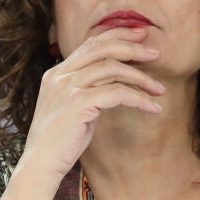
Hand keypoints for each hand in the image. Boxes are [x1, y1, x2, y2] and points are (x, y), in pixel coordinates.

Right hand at [22, 27, 164, 181]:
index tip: (140, 36)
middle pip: (102, 48)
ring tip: (159, 89)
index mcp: (57, 72)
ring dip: (141, 77)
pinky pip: (117, 93)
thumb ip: (89, 89)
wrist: (40, 164)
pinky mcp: (78, 103)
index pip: (91, 44)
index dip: (118, 35)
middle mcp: (61, 75)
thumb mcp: (73, 107)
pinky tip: (152, 107)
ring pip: (112, 68)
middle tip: (155, 54)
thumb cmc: (60, 141)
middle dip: (132, 47)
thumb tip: (117, 80)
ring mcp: (68, 88)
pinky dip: (138, 98)